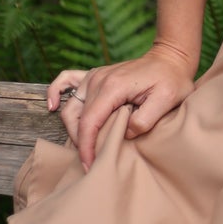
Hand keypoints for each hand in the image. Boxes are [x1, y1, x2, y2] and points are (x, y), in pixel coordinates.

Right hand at [46, 41, 196, 171]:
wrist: (171, 58)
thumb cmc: (172, 80)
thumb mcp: (166, 101)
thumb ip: (144, 120)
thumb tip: (124, 132)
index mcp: (113, 87)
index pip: (89, 122)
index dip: (87, 147)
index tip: (90, 165)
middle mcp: (98, 80)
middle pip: (76, 118)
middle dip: (81, 143)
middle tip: (92, 162)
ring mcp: (94, 76)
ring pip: (70, 107)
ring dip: (73, 128)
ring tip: (85, 147)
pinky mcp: (95, 76)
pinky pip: (66, 80)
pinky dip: (55, 92)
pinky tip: (51, 106)